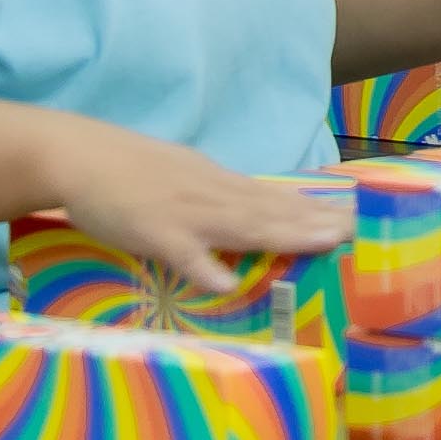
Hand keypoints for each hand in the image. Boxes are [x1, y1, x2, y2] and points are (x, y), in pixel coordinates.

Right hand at [31, 125, 353, 290]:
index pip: (275, 196)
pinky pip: (184, 254)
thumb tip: (247, 211)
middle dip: (318, 222)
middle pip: (273, 210)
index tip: (352, 217)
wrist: (79, 155)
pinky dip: (206, 267)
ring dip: (287, 235)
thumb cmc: (127, 169)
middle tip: (360, 231)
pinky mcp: (154, 233)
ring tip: (328, 244)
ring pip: (244, 225)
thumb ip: (215, 196)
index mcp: (217, 182)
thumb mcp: (182, 175)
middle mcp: (211, 194)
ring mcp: (185, 213)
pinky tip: (228, 284)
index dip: (313, 209)